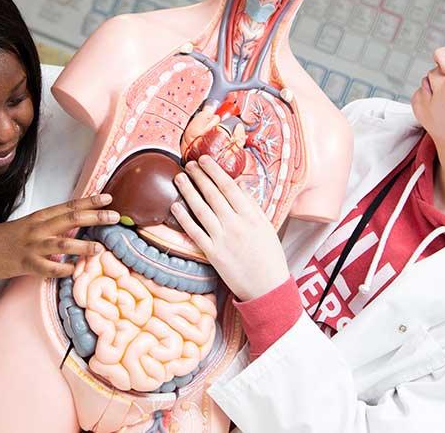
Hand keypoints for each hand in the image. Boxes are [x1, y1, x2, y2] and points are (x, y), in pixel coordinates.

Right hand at [0, 194, 118, 279]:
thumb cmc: (3, 240)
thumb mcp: (28, 227)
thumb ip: (50, 227)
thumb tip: (74, 228)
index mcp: (39, 217)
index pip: (69, 206)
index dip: (90, 201)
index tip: (108, 198)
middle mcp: (38, 228)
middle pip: (71, 218)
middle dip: (95, 216)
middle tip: (114, 216)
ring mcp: (33, 246)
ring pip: (63, 242)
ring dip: (83, 245)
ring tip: (99, 247)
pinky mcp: (26, 264)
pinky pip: (49, 267)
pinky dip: (63, 269)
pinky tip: (73, 270)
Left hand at [171, 156, 289, 300]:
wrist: (267, 286)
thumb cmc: (269, 254)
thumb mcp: (265, 224)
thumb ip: (250, 203)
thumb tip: (238, 183)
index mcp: (251, 215)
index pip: (229, 186)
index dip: (214, 171)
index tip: (204, 159)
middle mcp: (236, 224)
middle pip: (213, 194)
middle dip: (199, 176)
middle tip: (189, 163)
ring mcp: (223, 238)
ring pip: (201, 209)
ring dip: (188, 191)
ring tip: (179, 178)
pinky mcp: (212, 253)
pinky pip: (194, 232)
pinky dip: (183, 218)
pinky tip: (175, 206)